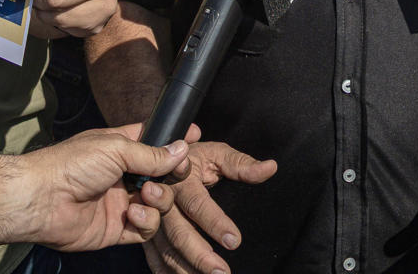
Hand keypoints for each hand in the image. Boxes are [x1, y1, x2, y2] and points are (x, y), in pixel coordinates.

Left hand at [24, 125, 187, 250]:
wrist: (42, 200)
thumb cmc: (71, 165)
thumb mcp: (116, 148)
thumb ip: (152, 153)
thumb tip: (182, 149)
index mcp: (121, 148)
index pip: (155, 142)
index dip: (175, 141)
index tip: (195, 138)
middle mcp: (123, 175)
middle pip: (164, 177)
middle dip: (172, 177)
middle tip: (175, 175)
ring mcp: (122, 202)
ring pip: (159, 204)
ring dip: (158, 200)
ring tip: (144, 194)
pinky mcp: (117, 229)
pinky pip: (146, 229)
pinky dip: (146, 222)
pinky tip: (132, 214)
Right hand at [144, 131, 275, 273]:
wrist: (160, 160)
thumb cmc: (194, 159)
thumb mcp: (217, 154)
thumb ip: (241, 165)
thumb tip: (270, 168)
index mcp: (181, 180)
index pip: (197, 204)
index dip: (215, 223)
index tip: (235, 241)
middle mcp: (162, 201)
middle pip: (179, 232)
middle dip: (200, 256)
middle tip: (222, 272)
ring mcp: (152, 219)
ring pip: (166, 249)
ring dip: (187, 269)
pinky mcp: (146, 233)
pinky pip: (155, 258)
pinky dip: (168, 273)